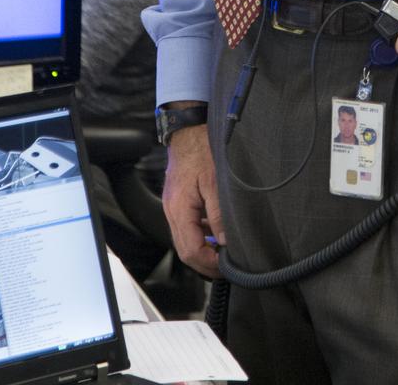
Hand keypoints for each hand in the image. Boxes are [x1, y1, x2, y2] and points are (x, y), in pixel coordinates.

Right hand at [161, 124, 224, 277]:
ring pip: (184, 240)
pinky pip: (186, 227)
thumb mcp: (214, 182)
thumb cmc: (200, 151)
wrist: (188, 131)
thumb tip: (223, 241)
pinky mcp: (177, 202)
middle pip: (184, 251)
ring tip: (222, 253)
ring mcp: (172, 207)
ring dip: (202, 250)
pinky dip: (199, 235)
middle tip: (225, 266)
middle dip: (205, 263)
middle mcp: (172, 212)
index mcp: (180, 210)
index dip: (208, 263)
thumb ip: (218, 214)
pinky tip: (214, 232)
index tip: (225, 266)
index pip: (190, 251)